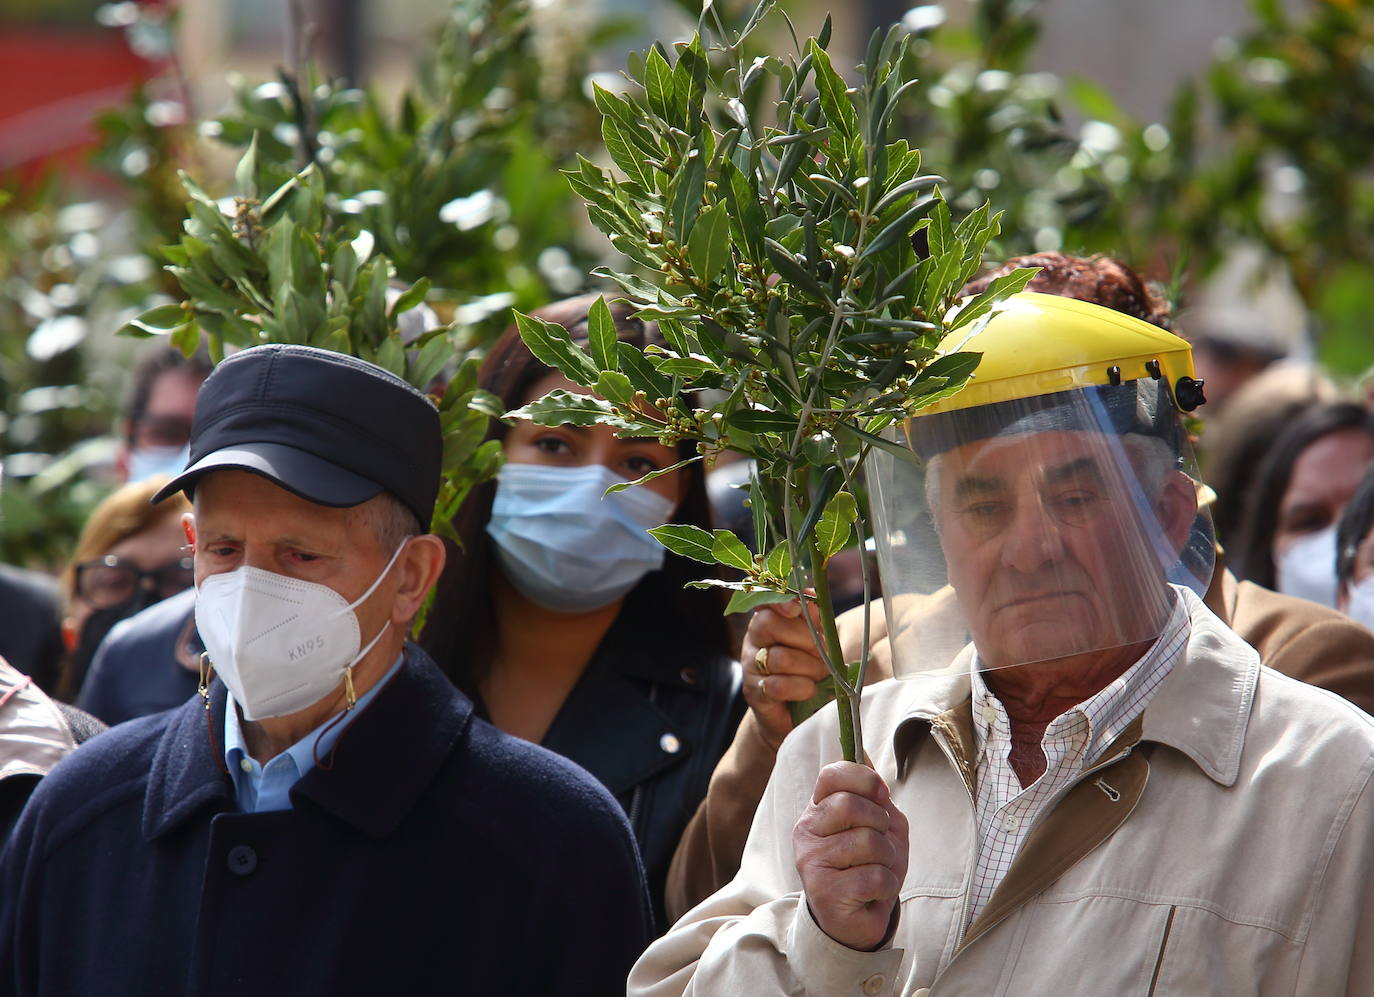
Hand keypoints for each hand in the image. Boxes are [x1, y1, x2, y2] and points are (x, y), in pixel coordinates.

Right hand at [742, 598, 829, 750]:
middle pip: (769, 624)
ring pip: (779, 657)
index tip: (797, 607)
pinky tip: (808, 690)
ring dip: (809, 667)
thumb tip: (813, 599)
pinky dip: (801, 688)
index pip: (764, 601)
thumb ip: (814, 620)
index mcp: (767, 621)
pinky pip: (778, 685)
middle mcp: (753, 640)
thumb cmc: (806, 670)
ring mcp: (751, 666)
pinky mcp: (754, 692)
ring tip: (818, 675)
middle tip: (821, 653)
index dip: (779, 600)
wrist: (794, 713)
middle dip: (805, 638)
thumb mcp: (815, 641)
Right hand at [793, 761, 908, 951]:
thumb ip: (871, 792)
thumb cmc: (867, 865)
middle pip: (851, 805)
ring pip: (869, 842)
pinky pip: (875, 876)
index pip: (832, 774)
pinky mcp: (825, 893)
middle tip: (879, 844)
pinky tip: (872, 893)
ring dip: (887, 859)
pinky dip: (886, 885)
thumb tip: (862, 751)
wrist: (857, 918)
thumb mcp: (876, 824)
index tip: (882, 794)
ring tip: (875, 871)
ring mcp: (812, 862)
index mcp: (817, 809)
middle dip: (881, 824)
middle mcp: (807, 832)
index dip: (863, 778)